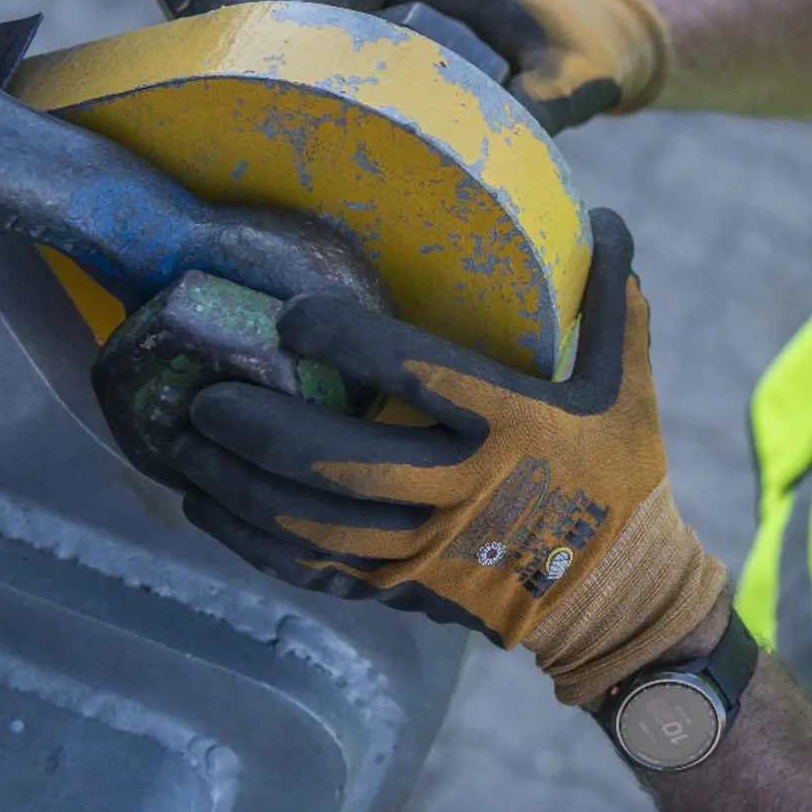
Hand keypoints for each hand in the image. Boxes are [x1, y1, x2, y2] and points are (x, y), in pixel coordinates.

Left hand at [172, 209, 725, 703]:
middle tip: (205, 393)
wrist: (619, 596)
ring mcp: (426, 551)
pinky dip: (250, 540)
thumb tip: (605, 215)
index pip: (418, 375)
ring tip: (182, 444)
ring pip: (310, 523)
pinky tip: (208, 506)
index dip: (347, 343)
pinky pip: (310, 568)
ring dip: (236, 485)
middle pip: (339, 463)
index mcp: (517, 426)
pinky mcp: (402, 590)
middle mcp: (464, 490)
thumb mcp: (629, 387)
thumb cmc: (623, 476)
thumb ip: (612, 302)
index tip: (293, 315)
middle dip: (260, 428)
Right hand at [308, 0, 670, 133]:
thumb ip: (548, 103)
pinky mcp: (438, 66)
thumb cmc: (594, 56)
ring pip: (368, 38)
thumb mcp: (577, 80)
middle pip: (357, 6)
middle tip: (285, 84)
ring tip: (303, 112)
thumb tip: (506, 137)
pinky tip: (348, 134)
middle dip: (318, 36)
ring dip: (337, 65)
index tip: (300, 29)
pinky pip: (388, 68)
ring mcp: (435, 34)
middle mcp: (439, 6)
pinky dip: (365, 88)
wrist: (613, 54)